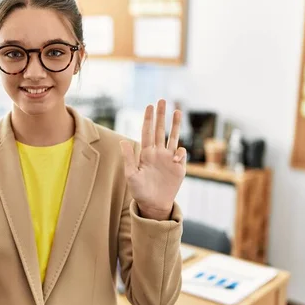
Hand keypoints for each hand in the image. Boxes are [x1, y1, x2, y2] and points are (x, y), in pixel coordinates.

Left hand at [120, 100, 185, 220]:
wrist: (154, 204)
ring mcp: (169, 159)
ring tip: (177, 111)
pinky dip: (180, 151)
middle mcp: (158, 153)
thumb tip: (122, 141)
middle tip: (162, 100)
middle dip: (161, 115)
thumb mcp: (131, 175)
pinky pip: (181, 153)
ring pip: (172, 137)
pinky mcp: (179, 166)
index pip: (147, 132)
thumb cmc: (140, 191)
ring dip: (174, 124)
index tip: (150, 106)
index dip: (148, 119)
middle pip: (160, 130)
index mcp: (146, 153)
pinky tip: (176, 157)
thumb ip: (128, 158)